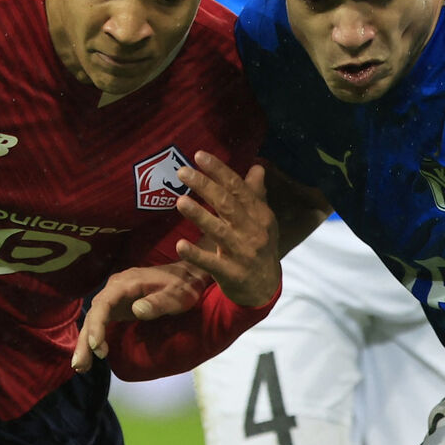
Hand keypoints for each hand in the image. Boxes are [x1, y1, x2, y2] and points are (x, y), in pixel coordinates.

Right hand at [71, 262, 206, 372]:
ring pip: (94, 321)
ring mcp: (115, 298)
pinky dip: (94, 339)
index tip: (96, 346)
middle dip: (85, 340)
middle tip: (80, 365)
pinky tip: (91, 357)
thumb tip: (136, 310)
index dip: (97, 325)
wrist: (186, 276)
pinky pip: (101, 323)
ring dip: (86, 344)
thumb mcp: (176, 294)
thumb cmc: (183, 285)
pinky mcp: (118, 308)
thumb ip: (158, 302)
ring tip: (81, 367)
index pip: (104, 304)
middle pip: (93, 315)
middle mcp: (115, 289)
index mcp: (126, 283)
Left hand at [171, 152, 280, 307]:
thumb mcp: (263, 220)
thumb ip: (256, 195)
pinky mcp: (232, 274)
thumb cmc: (259, 247)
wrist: (265, 288)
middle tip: (182, 172)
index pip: (238, 188)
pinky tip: (180, 245)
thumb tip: (257, 167)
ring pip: (220, 231)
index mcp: (259, 215)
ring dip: (200, 215)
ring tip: (180, 201)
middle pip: (228, 205)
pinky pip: (212, 263)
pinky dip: (196, 254)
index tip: (199, 156)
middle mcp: (253, 231)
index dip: (219, 171)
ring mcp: (243, 253)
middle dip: (205, 186)